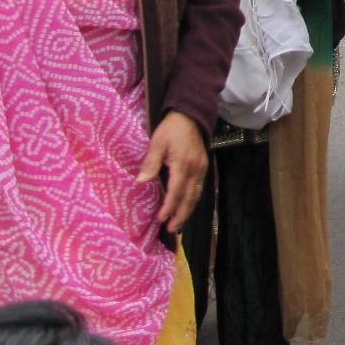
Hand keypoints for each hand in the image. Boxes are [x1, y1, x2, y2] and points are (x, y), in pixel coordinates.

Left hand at [139, 110, 208, 233]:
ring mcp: (202, 168)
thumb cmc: (171, 128)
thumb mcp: (157, 143)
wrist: (190, 114)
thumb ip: (150, 163)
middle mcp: (196, 169)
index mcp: (183, 164)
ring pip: (196, 195)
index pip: (176, 192)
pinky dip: (192, 200)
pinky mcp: (203, 167)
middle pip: (189, 198)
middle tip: (172, 229)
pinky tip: (186, 206)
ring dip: (188, 210)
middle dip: (181, 215)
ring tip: (179, 223)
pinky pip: (199, 188)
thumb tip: (140, 182)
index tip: (161, 219)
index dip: (169, 207)